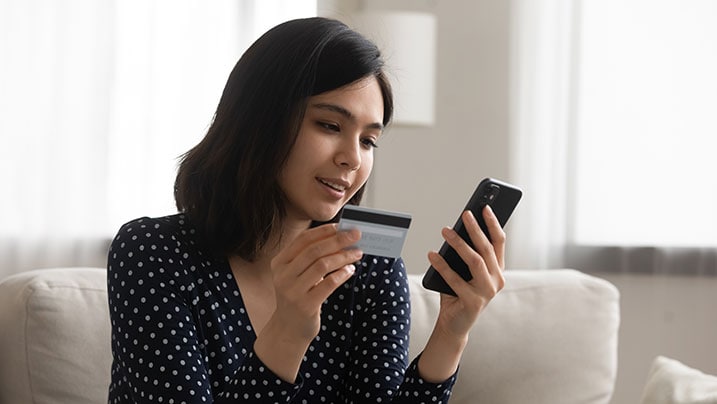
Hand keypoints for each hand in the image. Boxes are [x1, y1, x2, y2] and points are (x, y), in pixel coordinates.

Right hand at [268, 223, 362, 341]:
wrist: (288, 329)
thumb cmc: (298, 296)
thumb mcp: (296, 275)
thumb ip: (311, 258)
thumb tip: (339, 238)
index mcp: (279, 263)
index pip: (303, 240)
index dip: (323, 231)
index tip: (341, 226)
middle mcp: (283, 275)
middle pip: (314, 251)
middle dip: (338, 240)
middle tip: (356, 235)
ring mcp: (293, 291)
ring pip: (322, 265)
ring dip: (343, 257)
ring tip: (357, 253)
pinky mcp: (305, 306)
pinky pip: (328, 284)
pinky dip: (342, 274)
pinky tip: (351, 270)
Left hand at [427, 205, 505, 339]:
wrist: (453, 324)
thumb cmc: (458, 293)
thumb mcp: (464, 271)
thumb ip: (465, 254)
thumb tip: (456, 229)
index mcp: (497, 270)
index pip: (499, 242)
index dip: (493, 224)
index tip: (484, 207)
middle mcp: (497, 280)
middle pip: (487, 249)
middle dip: (476, 229)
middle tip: (465, 214)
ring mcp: (487, 293)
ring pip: (475, 261)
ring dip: (459, 243)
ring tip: (445, 230)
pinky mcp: (474, 303)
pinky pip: (455, 280)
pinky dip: (442, 266)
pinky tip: (432, 254)